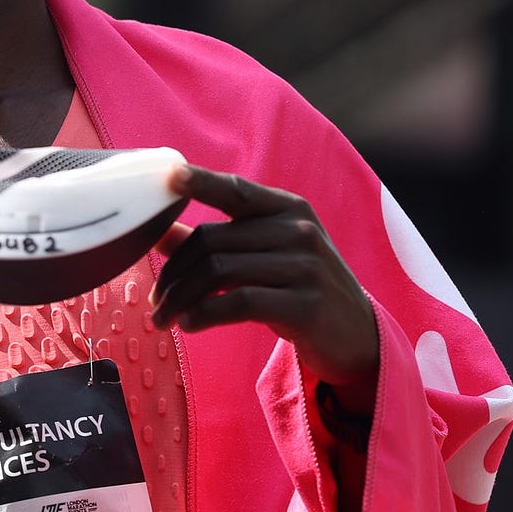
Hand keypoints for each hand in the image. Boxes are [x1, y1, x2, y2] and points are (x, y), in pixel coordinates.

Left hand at [151, 165, 377, 403]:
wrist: (357, 335)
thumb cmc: (299, 288)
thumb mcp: (264, 257)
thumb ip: (216, 242)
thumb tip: (160, 232)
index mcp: (288, 209)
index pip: (236, 190)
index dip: (201, 181)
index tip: (169, 176)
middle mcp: (298, 231)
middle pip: (212, 240)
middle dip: (174, 273)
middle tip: (156, 300)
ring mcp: (306, 267)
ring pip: (219, 271)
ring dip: (181, 298)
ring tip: (164, 318)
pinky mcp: (306, 305)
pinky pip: (240, 302)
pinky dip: (205, 314)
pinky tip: (190, 325)